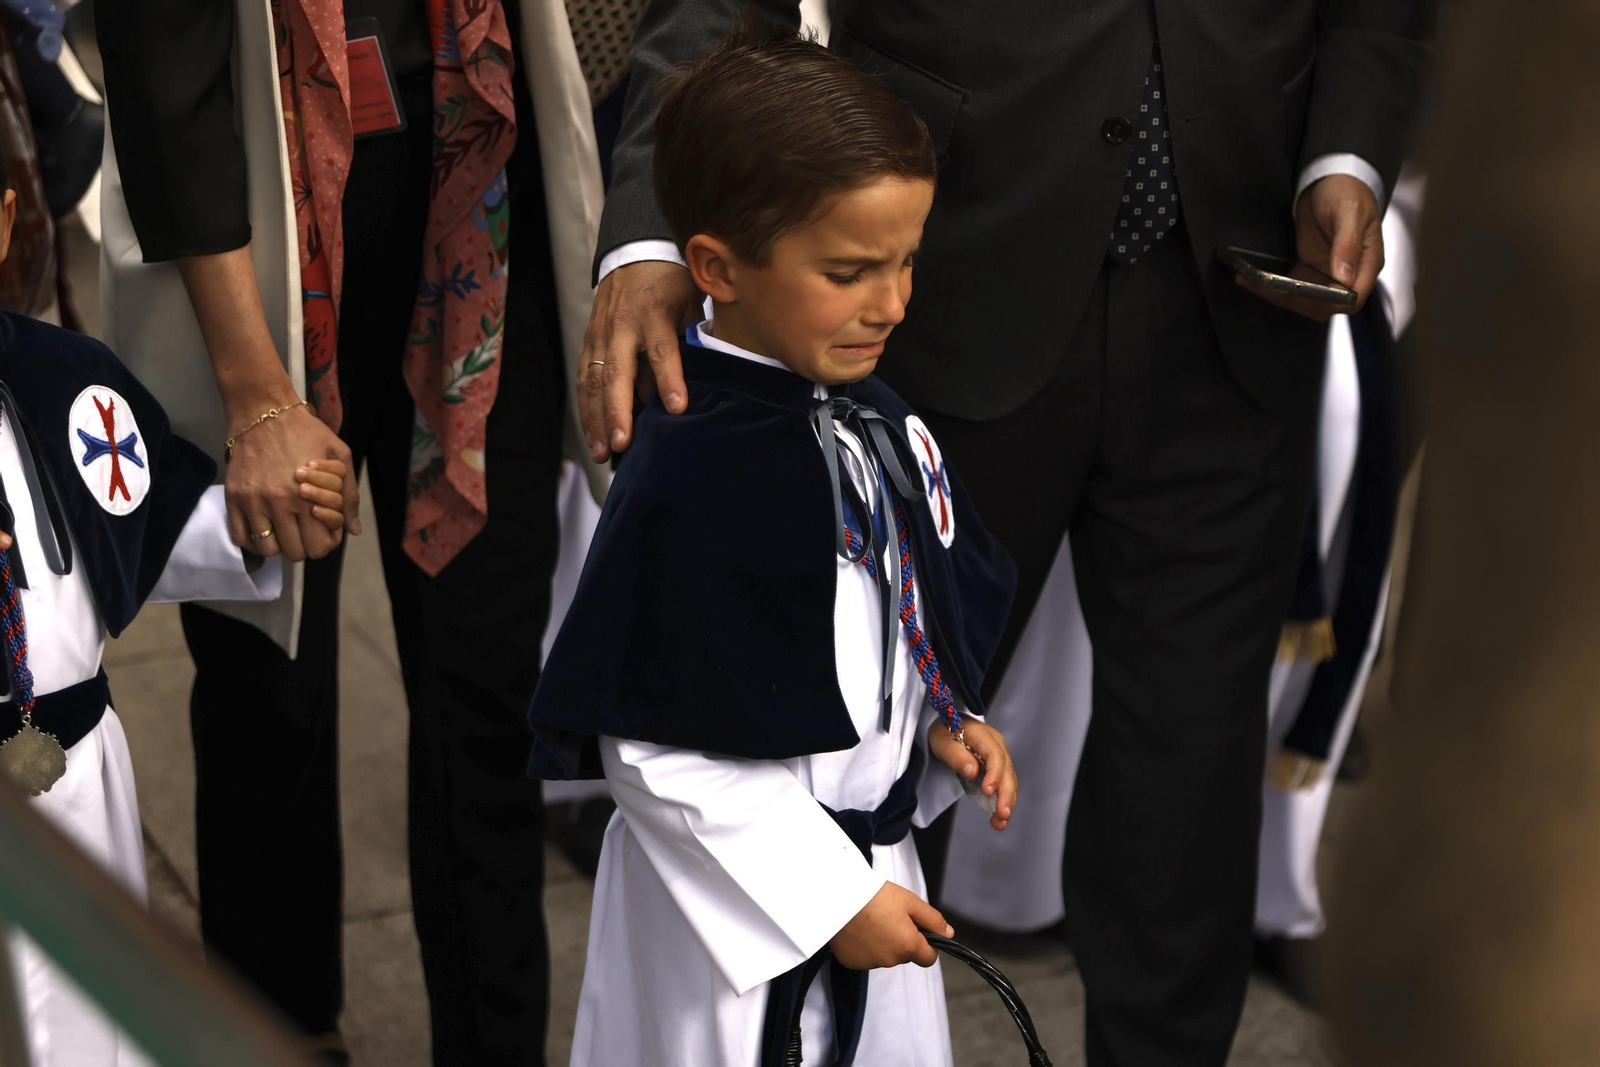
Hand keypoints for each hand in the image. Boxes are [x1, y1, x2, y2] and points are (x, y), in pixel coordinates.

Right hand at [223, 400, 357, 562]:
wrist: (263, 411)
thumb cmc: (306, 432)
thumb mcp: (340, 456)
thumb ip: (349, 496)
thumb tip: (353, 530)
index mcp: (309, 496)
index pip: (320, 545)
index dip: (326, 542)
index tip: (324, 530)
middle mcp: (279, 503)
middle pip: (296, 553)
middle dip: (305, 545)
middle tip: (305, 530)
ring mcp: (253, 502)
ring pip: (268, 550)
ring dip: (279, 545)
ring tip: (284, 528)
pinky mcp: (233, 498)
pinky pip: (240, 538)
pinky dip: (253, 541)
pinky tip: (264, 529)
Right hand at [581, 261, 697, 461]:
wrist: (637, 251)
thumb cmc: (673, 281)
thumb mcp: (690, 304)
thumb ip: (683, 342)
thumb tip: (664, 392)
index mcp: (654, 311)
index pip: (662, 349)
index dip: (669, 379)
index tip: (678, 408)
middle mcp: (622, 324)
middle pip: (617, 372)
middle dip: (619, 411)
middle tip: (624, 443)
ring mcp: (601, 334)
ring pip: (593, 381)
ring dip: (596, 419)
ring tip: (602, 453)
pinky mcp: (589, 342)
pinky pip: (584, 380)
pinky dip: (587, 410)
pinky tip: (593, 436)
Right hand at [830, 881, 951, 970]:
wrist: (839, 896)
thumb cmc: (876, 895)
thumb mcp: (910, 902)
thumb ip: (933, 920)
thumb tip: (948, 934)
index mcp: (908, 946)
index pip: (929, 959)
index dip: (927, 944)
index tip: (917, 929)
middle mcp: (890, 960)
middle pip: (905, 955)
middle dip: (902, 940)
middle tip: (890, 916)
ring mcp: (869, 963)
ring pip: (884, 956)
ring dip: (883, 943)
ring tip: (870, 920)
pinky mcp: (851, 962)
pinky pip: (865, 957)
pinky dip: (864, 947)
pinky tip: (857, 928)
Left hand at [929, 718, 1017, 830]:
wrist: (949, 727)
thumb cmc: (945, 732)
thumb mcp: (942, 742)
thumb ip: (956, 755)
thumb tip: (972, 771)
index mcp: (984, 735)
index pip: (995, 755)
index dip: (994, 774)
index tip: (988, 792)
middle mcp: (997, 746)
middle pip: (1007, 770)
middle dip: (1006, 794)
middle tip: (1002, 815)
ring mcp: (1000, 757)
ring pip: (1009, 780)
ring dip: (1007, 802)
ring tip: (1000, 823)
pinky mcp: (998, 769)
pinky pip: (1004, 785)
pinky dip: (1003, 801)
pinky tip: (999, 818)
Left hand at [1237, 173, 1383, 321]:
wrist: (1331, 179)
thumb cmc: (1348, 191)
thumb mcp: (1349, 212)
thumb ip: (1347, 244)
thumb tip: (1344, 277)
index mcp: (1367, 262)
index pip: (1353, 298)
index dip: (1330, 302)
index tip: (1305, 294)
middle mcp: (1348, 274)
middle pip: (1325, 305)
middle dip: (1296, 301)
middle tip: (1267, 288)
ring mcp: (1327, 273)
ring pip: (1305, 300)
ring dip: (1278, 295)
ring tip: (1250, 282)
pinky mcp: (1309, 269)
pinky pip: (1293, 286)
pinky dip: (1273, 287)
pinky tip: (1252, 280)